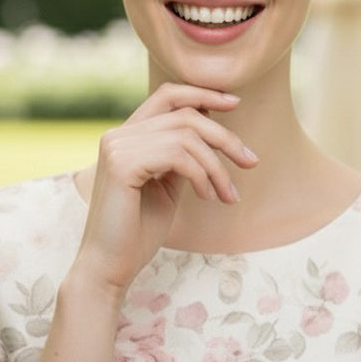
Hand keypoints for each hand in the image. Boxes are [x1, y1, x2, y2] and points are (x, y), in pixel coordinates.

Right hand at [72, 83, 256, 297]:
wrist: (110, 268)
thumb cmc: (138, 231)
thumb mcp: (168, 185)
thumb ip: (182, 156)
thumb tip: (211, 128)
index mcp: (127, 135)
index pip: (167, 95)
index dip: (203, 93)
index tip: (235, 103)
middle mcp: (118, 134)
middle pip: (185, 114)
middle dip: (224, 136)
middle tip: (250, 161)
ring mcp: (117, 146)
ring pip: (186, 135)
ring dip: (217, 166)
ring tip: (228, 195)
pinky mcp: (121, 164)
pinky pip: (177, 155)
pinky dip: (202, 174)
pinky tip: (208, 197)